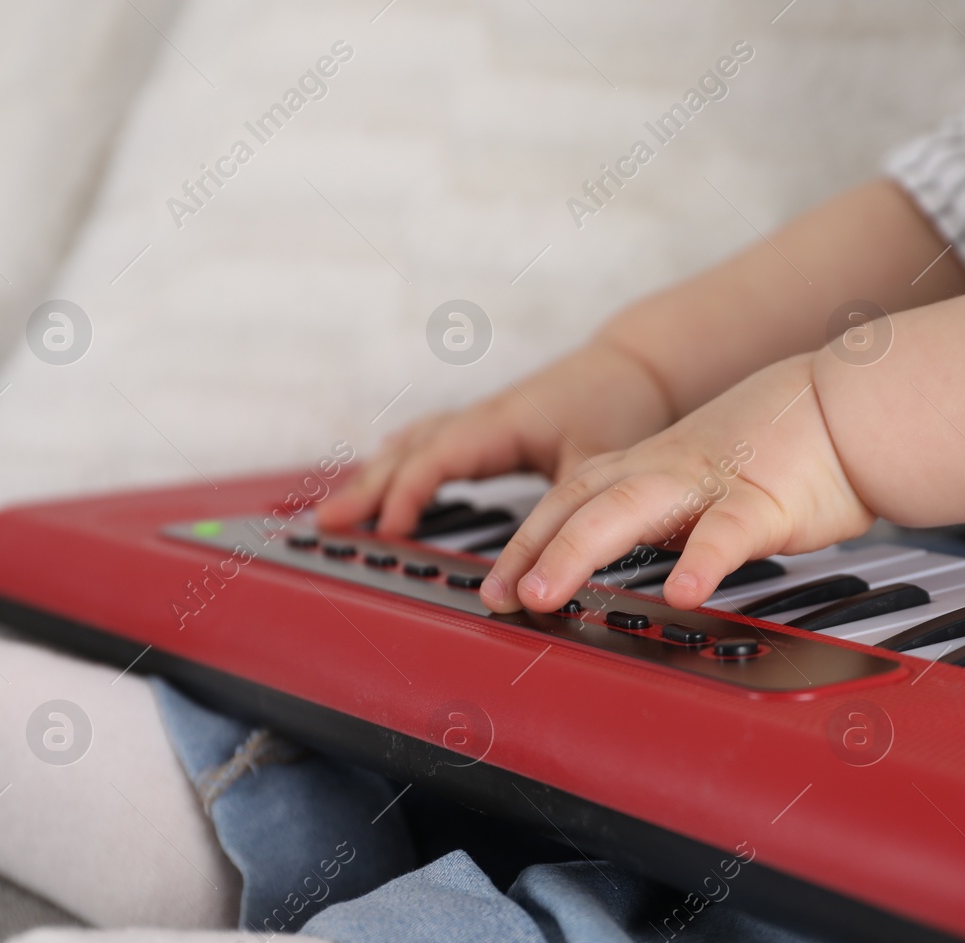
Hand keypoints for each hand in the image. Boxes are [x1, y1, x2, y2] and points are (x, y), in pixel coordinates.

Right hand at [315, 341, 672, 535]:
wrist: (638, 363)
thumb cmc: (618, 402)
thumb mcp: (600, 459)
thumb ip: (573, 511)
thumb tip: (555, 557)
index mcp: (500, 424)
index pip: (437, 459)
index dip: (409, 495)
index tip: (388, 531)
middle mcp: (482, 419)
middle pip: (409, 451)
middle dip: (367, 488)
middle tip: (327, 523)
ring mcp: (483, 421)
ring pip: (415, 445)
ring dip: (377, 475)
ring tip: (339, 508)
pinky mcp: (491, 427)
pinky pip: (431, 442)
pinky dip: (403, 459)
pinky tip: (389, 467)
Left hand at [479, 353, 875, 612]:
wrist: (846, 406)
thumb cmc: (781, 450)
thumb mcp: (701, 479)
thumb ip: (662, 513)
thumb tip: (627, 555)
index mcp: (649, 467)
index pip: (568, 497)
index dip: (525, 538)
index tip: (494, 584)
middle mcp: (665, 470)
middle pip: (579, 502)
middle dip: (528, 549)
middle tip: (495, 597)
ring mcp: (709, 483)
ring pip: (628, 510)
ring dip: (576, 551)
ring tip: (544, 595)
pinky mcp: (763, 500)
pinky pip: (726, 533)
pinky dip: (701, 562)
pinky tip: (684, 595)